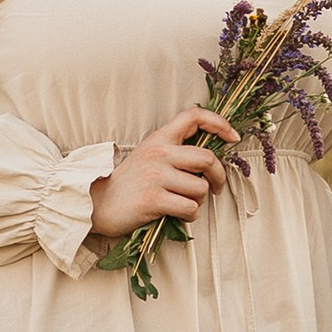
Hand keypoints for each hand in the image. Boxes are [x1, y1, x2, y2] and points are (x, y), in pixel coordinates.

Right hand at [90, 109, 239, 243]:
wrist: (98, 203)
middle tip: (216, 187)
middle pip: (207, 158)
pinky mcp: (153, 199)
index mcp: (159, 138)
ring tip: (184, 202)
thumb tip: (209, 160)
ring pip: (200, 188)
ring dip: (199, 200)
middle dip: (218, 176)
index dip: (219, 123)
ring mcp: (155, 175)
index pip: (193, 116)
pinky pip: (190, 208)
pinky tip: (177, 214)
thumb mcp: (149, 155)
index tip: (233, 136)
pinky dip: (189, 215)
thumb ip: (175, 151)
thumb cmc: (129, 183)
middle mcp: (158, 153)